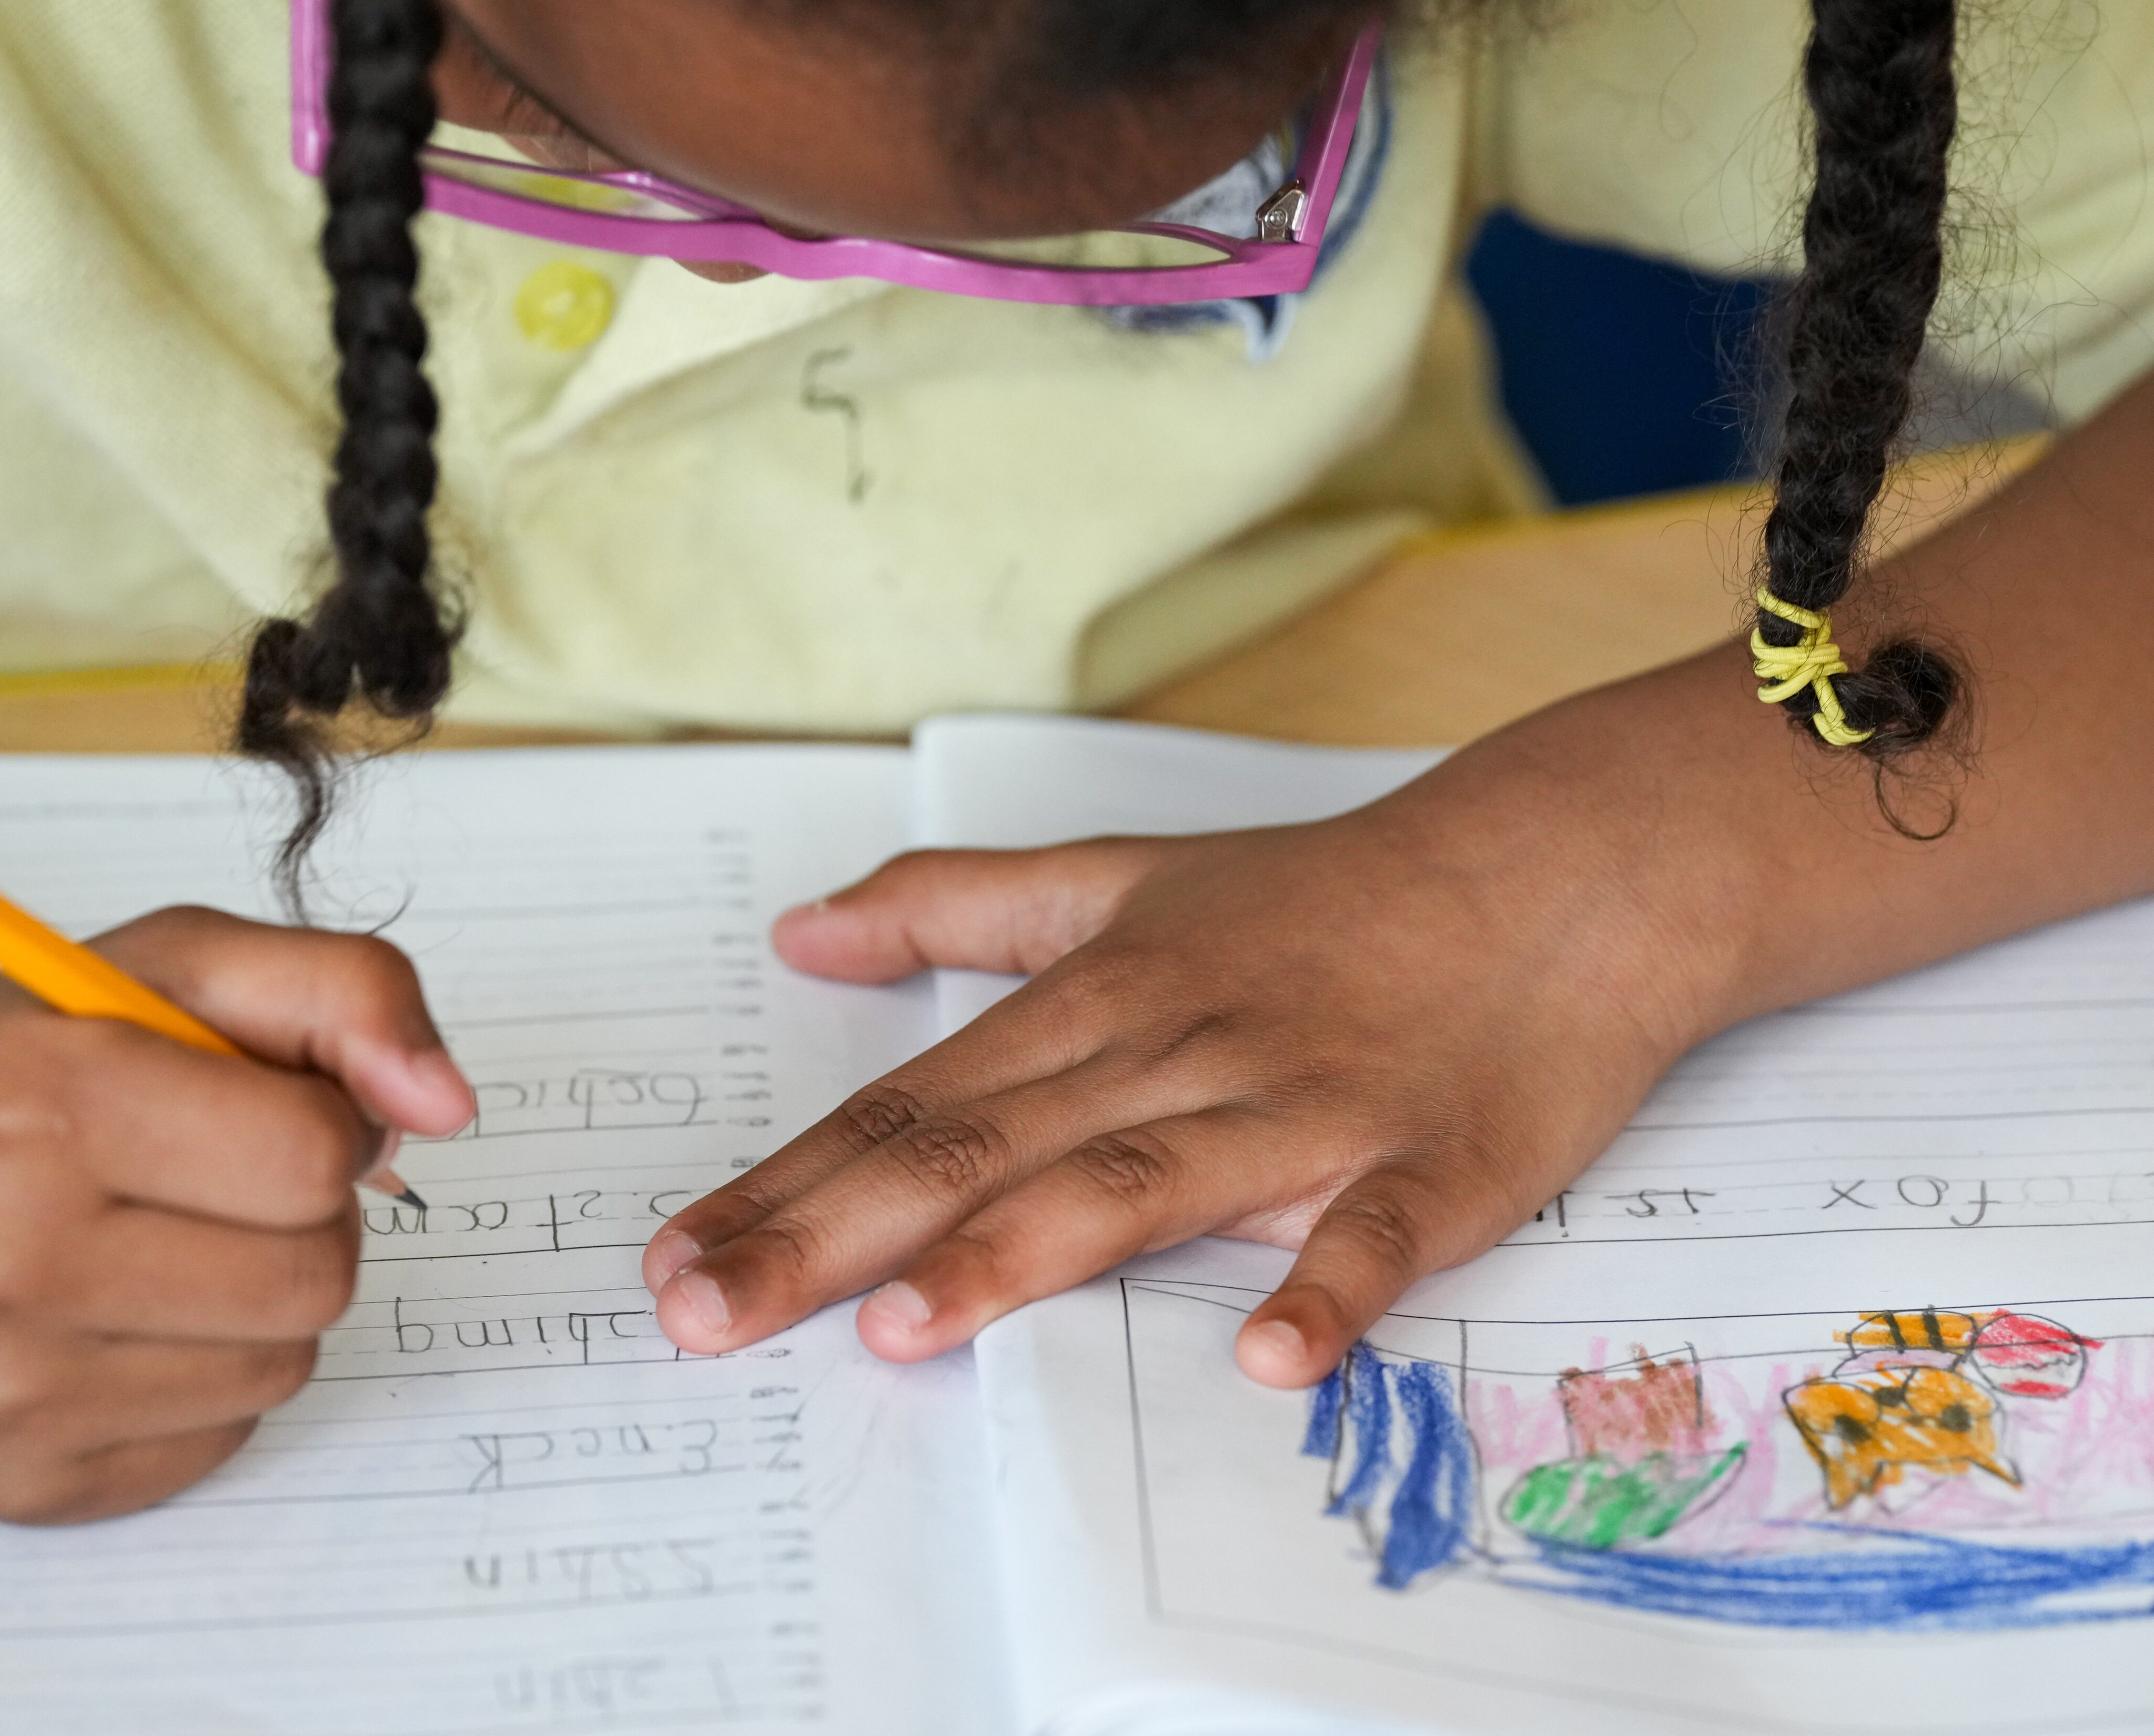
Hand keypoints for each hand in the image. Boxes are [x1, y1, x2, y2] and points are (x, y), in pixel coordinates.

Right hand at [0, 908, 474, 1523]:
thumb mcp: (165, 966)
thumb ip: (343, 991)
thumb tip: (453, 1105)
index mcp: (34, 1105)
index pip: (315, 1155)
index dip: (317, 1120)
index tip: (244, 1102)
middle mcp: (5, 1258)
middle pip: (318, 1270)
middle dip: (293, 1214)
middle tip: (187, 1174)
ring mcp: (11, 1392)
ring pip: (290, 1359)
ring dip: (256, 1294)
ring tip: (142, 1238)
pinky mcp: (27, 1484)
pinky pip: (227, 1431)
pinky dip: (199, 1371)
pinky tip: (103, 1317)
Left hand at [641, 777, 1741, 1388]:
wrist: (1553, 868)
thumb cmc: (1325, 897)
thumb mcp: (1124, 878)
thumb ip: (959, 907)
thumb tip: (805, 934)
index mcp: (1097, 1002)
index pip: (909, 1106)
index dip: (785, 1182)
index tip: (674, 1255)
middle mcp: (1173, 1053)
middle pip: (977, 1152)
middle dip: (829, 1237)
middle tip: (705, 1313)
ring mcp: (1298, 1108)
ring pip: (1138, 1183)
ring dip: (1020, 1254)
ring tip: (904, 1326)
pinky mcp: (1423, 1161)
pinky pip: (1369, 1237)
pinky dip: (1324, 1291)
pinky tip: (1270, 1359)